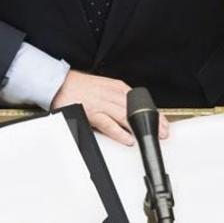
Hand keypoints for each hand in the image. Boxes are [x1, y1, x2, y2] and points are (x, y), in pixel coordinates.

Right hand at [51, 70, 169, 145]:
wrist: (60, 83)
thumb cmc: (80, 86)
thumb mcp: (104, 86)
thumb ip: (118, 96)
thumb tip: (131, 108)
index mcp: (117, 87)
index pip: (141, 101)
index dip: (153, 113)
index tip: (163, 122)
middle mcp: (112, 94)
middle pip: (137, 110)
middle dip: (152, 122)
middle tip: (163, 132)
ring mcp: (102, 104)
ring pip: (127, 117)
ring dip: (140, 128)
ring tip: (150, 136)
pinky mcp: (92, 113)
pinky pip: (109, 124)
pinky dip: (120, 132)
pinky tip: (128, 139)